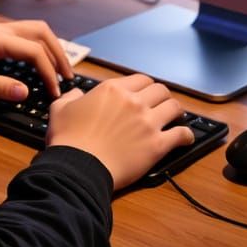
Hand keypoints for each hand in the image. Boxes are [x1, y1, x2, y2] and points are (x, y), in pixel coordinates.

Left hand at [0, 20, 72, 101]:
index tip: (55, 93)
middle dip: (58, 53)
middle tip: (67, 78)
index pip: (33, 51)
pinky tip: (40, 63)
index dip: (48, 72)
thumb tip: (25, 92)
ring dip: (50, 47)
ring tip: (59, 71)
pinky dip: (38, 46)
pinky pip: (23, 35)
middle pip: (40, 32)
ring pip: (34, 30)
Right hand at [46, 73, 193, 189]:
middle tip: (160, 104)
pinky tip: (185, 138)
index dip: (145, 86)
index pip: (140, 79)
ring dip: (176, 111)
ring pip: (174, 107)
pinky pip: (181, 134)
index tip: (145, 94)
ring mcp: (147, 122)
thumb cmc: (68, 139)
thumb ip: (71, 97)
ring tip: (175, 117)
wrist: (78, 167)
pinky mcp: (157, 145)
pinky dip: (186, 135)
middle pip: (160, 90)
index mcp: (112, 89)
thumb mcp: (60, 109)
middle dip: (162, 96)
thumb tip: (77, 94)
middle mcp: (133, 101)